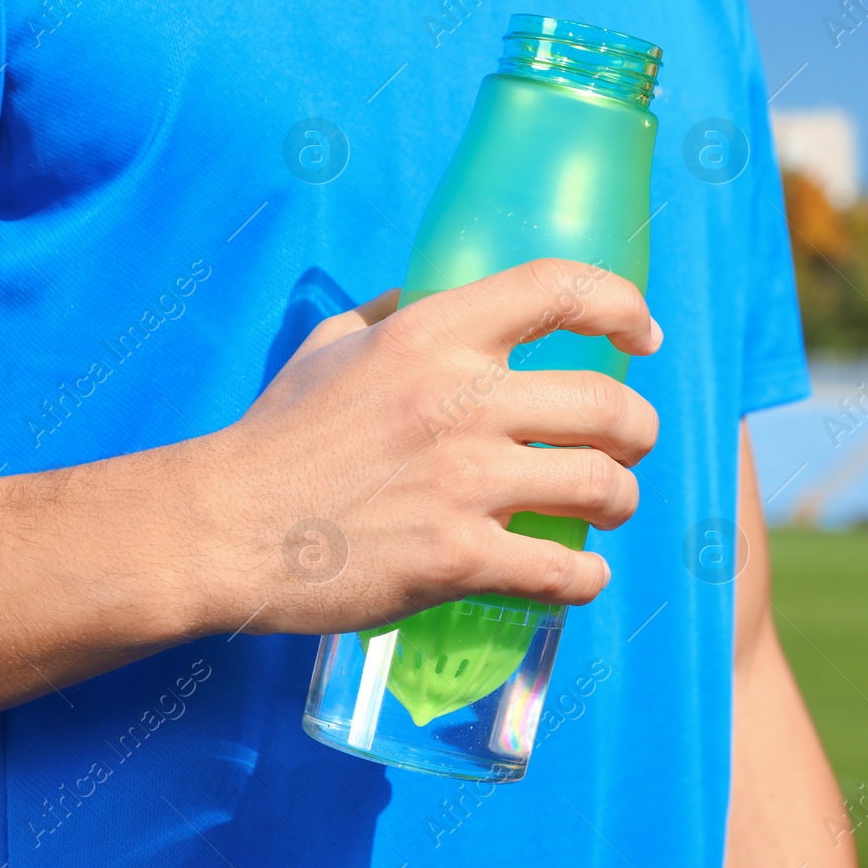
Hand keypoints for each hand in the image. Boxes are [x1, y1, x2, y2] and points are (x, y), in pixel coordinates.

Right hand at [194, 258, 661, 635]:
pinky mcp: (458, 557)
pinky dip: (586, 577)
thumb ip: (394, 314)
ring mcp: (464, 481)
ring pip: (603, 486)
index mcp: (432, 334)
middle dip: (638, 431)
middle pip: (609, 404)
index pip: (559, 290)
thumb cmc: (277, 434)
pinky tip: (579, 575)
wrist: (225, 528)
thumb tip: (436, 296)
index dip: (622, 306)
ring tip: (607, 510)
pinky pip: (563, 569)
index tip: (642, 335)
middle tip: (629, 446)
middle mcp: (461, 399)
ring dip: (620, 501)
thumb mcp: (332, 345)